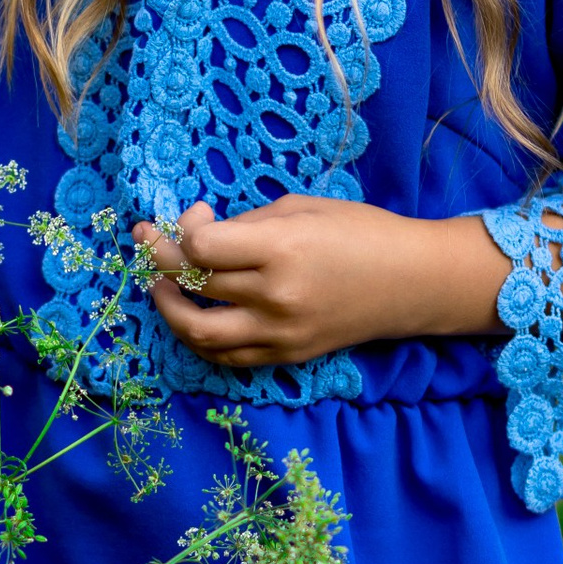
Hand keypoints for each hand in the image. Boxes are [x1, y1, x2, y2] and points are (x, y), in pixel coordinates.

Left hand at [138, 195, 506, 371]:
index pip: (200, 248)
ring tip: (160, 287)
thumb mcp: (302, 208)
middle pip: (191, 285)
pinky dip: (198, 337)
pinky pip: (225, 355)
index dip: (184, 229)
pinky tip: (192, 315)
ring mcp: (279, 333)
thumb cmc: (360, 232)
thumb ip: (247, 223)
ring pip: (197, 332)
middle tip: (151, 242)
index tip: (196, 215)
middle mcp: (276, 296)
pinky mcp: (285, 355)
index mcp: (282, 249)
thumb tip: (200, 235)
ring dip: (167, 308)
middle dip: (159, 261)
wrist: (411, 283)